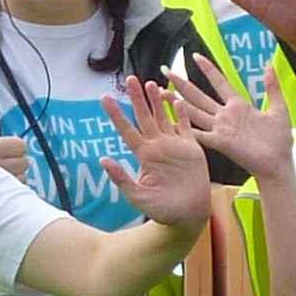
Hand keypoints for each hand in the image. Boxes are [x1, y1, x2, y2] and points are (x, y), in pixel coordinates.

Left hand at [98, 77, 211, 228]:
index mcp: (144, 155)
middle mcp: (157, 146)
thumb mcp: (137, 196)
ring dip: (157, 101)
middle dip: (137, 98)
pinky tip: (177, 100)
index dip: (116, 114)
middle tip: (130, 79)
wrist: (188, 216)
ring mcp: (175, 145)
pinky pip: (186, 127)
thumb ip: (121, 178)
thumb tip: (103, 160)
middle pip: (144, 117)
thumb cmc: (162, 210)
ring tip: (151, 83)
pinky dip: (182, 114)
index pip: (127, 130)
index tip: (105, 98)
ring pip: (163, 117)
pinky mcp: (192, 148)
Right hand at [168, 52, 292, 183]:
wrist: (279, 164)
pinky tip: (171, 120)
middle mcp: (225, 116)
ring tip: (160, 91)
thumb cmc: (280, 140)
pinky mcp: (221, 142)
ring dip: (177, 102)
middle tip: (165, 70)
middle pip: (198, 95)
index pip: (219, 82)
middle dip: (181, 83)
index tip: (195, 55)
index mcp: (238, 106)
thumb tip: (269, 65)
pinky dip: (185, 126)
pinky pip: (199, 133)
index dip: (207, 69)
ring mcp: (221, 129)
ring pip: (194, 111)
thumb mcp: (279, 108)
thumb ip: (272, 87)